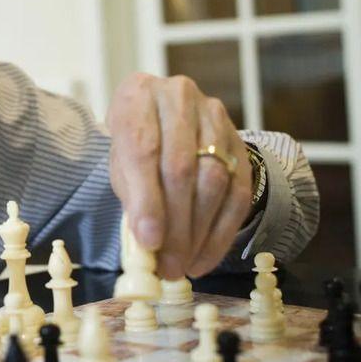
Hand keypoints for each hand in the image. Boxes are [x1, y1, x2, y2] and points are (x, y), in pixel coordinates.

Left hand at [107, 73, 252, 279]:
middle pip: (182, 168)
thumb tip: (148, 243)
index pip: (144, 149)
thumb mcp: (120, 162)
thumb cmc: (137, 143)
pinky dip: (222, 232)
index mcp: (138, 96)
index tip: (149, 242)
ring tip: (183, 266)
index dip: (148, 200)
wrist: (165, 117)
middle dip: (176, 225)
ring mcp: (215, 116)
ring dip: (199, 232)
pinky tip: (204, 257)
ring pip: (214, 180)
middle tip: (168, 265)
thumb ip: (132, 196)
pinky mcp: (240, 140)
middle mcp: (179, 97)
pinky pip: (238, 191)